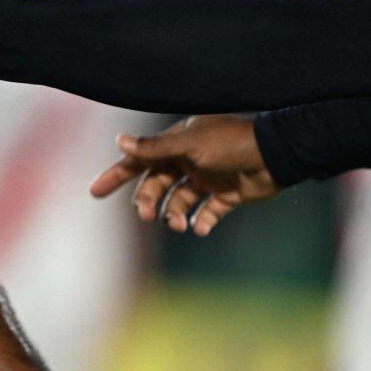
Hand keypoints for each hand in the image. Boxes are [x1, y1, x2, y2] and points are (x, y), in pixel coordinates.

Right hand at [88, 114, 276, 235]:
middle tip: (146, 215)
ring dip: (173, 214)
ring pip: (178, 202)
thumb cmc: (230, 143)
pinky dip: (201, 223)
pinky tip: (199, 228)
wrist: (275, 154)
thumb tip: (119, 141)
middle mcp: (188, 161)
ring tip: (180, 225)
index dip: (116, 175)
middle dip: (147, 201)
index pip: (138, 161)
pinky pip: (207, 213)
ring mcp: (207, 178)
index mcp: (175, 145)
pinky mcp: (226, 194)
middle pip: (156, 185)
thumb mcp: (189, 144)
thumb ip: (155, 146)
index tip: (94, 192)